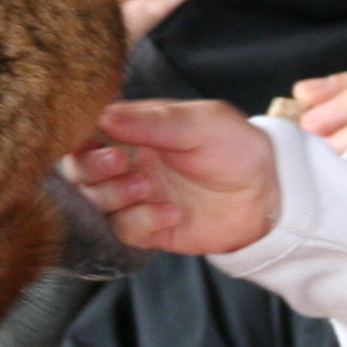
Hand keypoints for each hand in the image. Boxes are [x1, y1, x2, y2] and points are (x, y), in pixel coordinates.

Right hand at [66, 98, 281, 254]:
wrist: (267, 193)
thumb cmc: (235, 147)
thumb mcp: (201, 122)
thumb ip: (154, 121)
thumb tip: (103, 116)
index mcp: (134, 130)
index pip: (87, 133)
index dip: (84, 139)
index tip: (102, 139)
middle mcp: (127, 164)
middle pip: (80, 171)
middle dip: (93, 169)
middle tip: (121, 162)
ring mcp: (135, 198)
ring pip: (95, 202)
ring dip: (116, 195)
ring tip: (150, 186)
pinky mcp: (148, 229)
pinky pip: (123, 230)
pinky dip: (141, 222)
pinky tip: (171, 213)